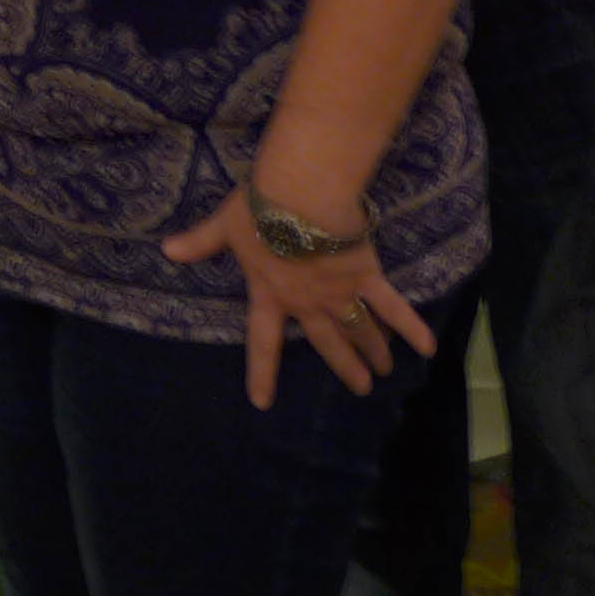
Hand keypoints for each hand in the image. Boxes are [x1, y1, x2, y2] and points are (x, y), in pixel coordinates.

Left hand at [160, 190, 435, 409]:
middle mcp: (306, 303)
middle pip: (326, 343)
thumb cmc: (259, 208)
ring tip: (384, 371)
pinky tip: (427, 347)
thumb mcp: (224, 226)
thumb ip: (199, 242)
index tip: (261, 402)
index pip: (262, 343)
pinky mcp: (366, 276)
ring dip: (373, 351)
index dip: (261, 373)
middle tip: (361, 388)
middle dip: (344, 366)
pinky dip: (410, 326)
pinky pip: (391, 306)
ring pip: (358, 330)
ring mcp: (339, 293)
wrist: (300, 194)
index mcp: (270, 295)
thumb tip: (167, 249)